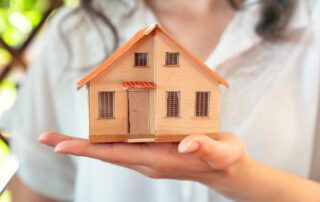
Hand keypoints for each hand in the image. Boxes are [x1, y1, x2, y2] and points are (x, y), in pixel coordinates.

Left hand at [38, 132, 244, 185]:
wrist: (227, 168)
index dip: (88, 150)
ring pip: (111, 148)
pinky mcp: (153, 148)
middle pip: (105, 152)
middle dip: (76, 145)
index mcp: (158, 160)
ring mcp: (148, 155)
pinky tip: (99, 127)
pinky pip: (124, 141)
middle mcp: (147, 159)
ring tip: (61, 136)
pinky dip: (106, 135)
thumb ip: (206, 148)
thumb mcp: (222, 153)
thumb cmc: (225, 159)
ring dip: (86, 141)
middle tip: (45, 138)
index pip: (116, 155)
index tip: (59, 147)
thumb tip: (186, 144)